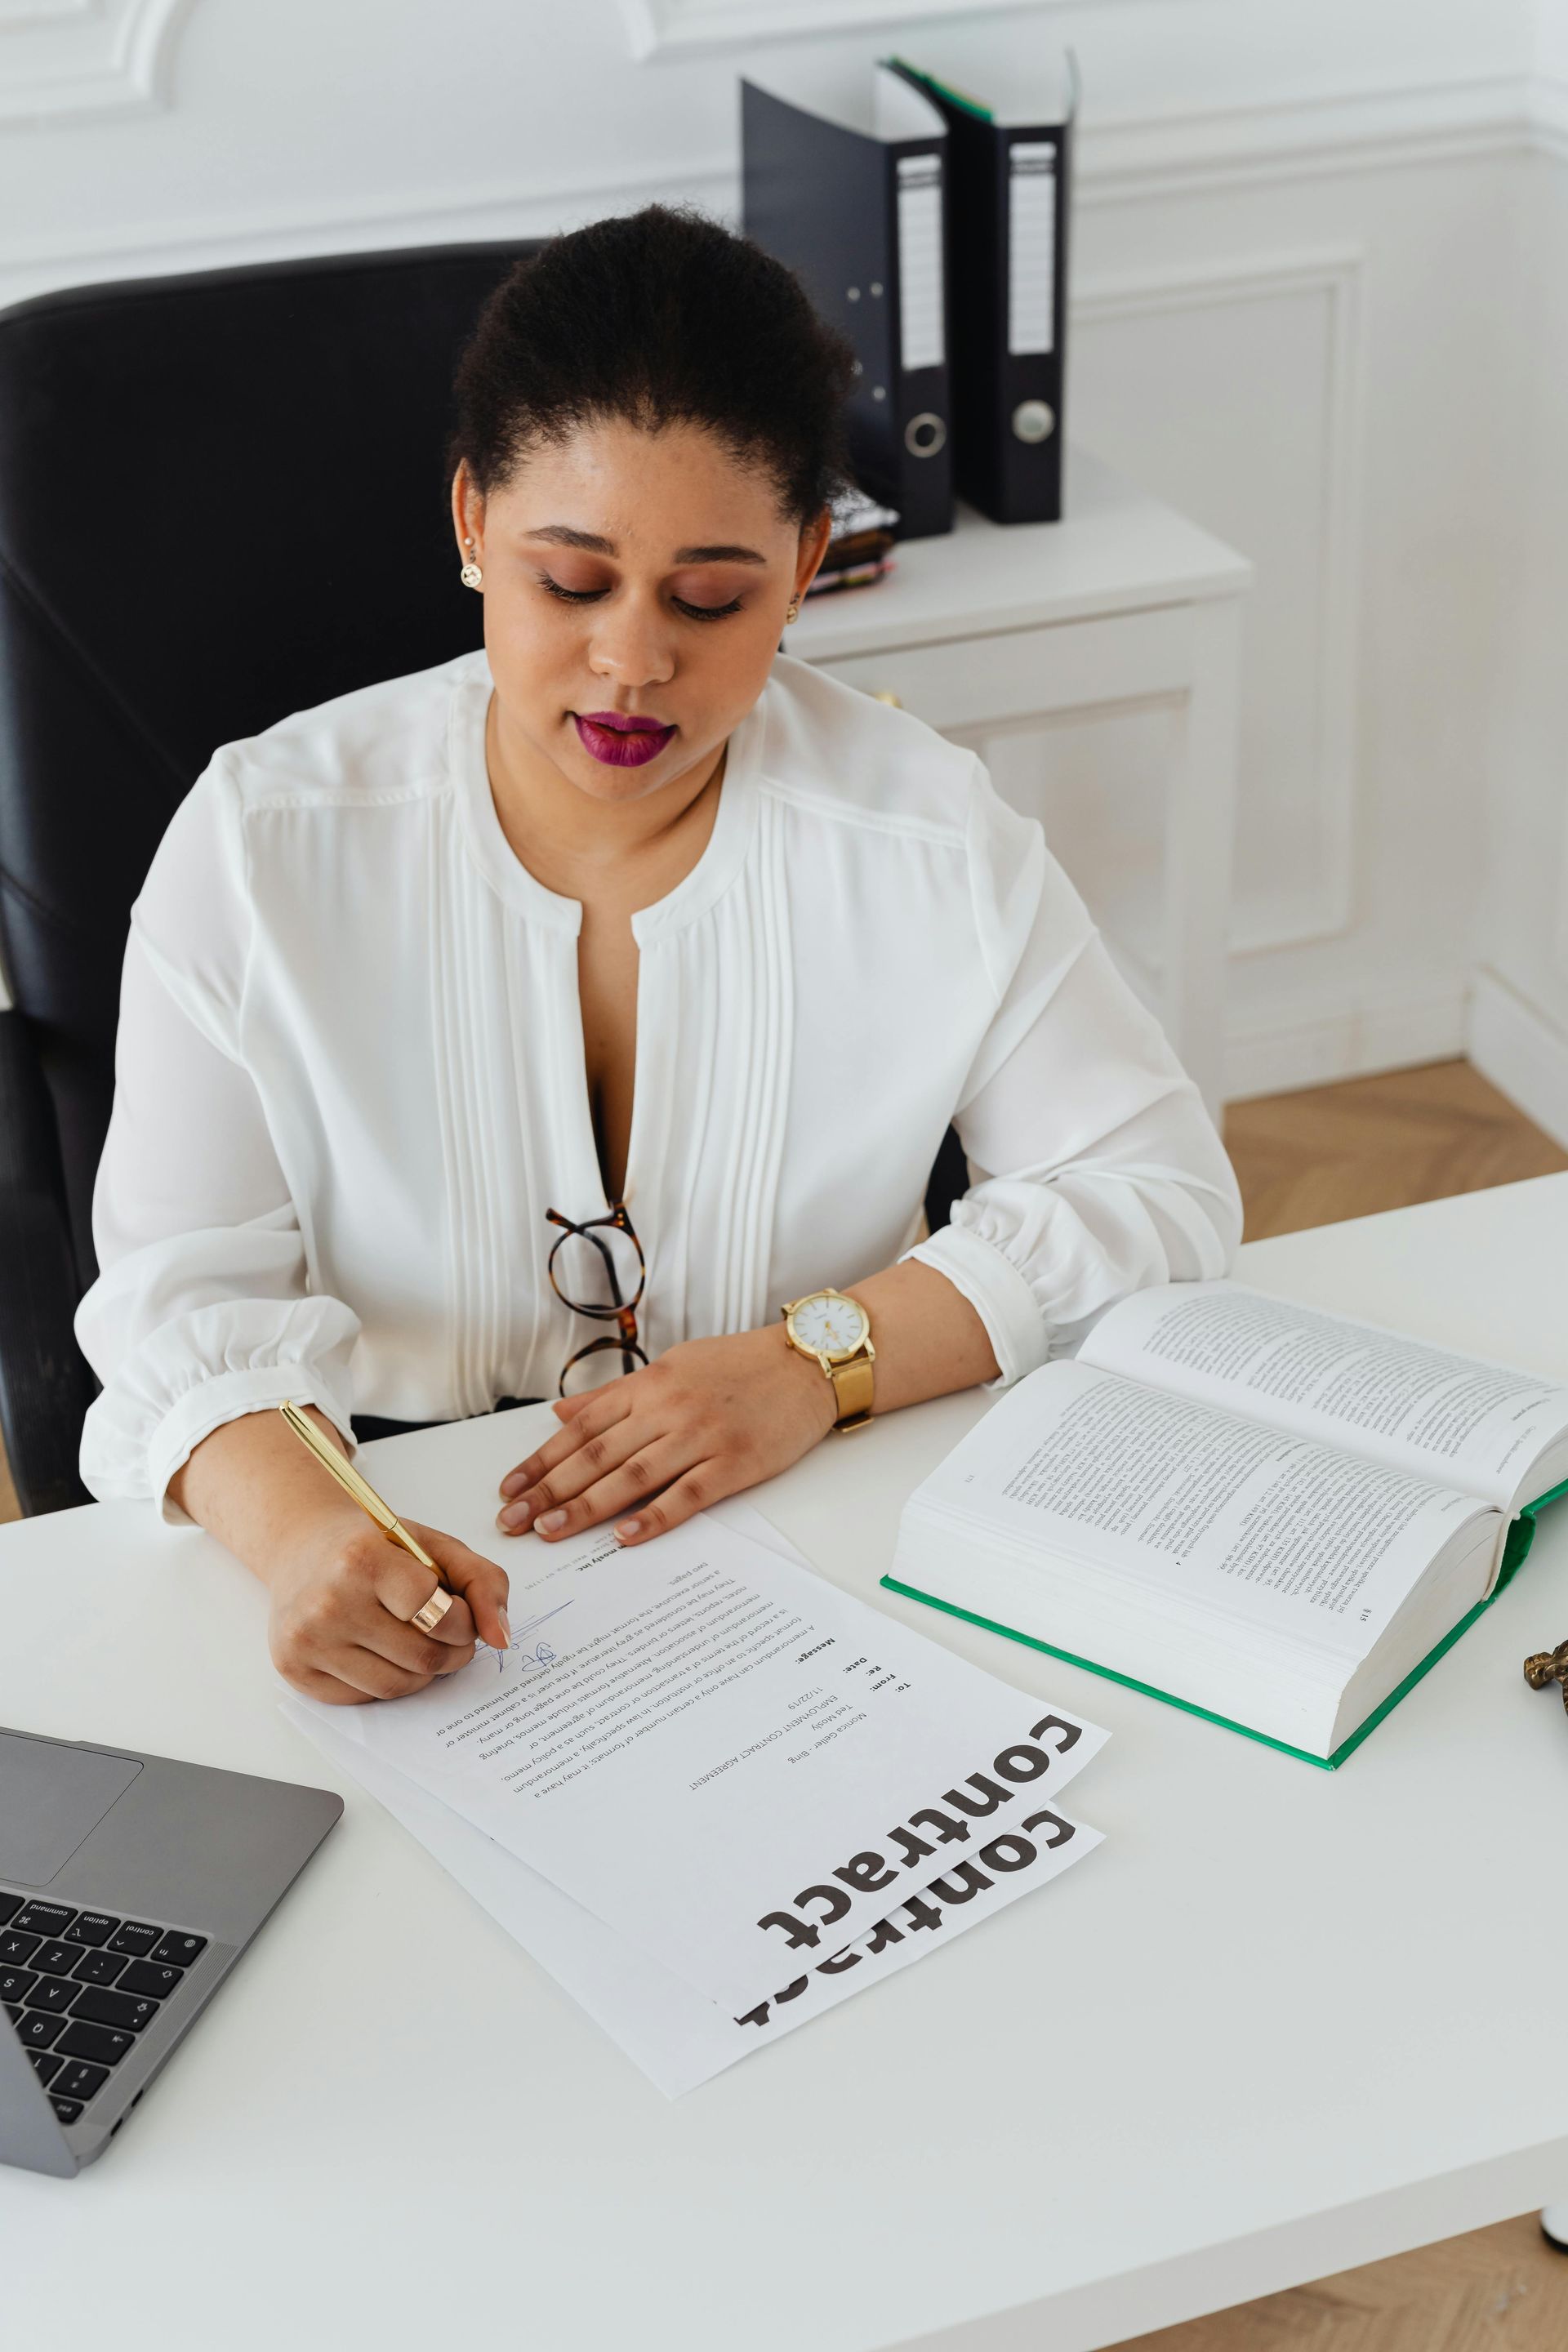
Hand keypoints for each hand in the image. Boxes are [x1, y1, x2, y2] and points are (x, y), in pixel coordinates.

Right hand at [267, 1510, 511, 1705]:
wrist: (302, 1548)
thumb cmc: (375, 1546)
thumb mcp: (434, 1546)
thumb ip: (482, 1582)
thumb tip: (502, 1638)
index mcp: (361, 1559)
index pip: (434, 1612)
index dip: (462, 1621)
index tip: (461, 1613)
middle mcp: (327, 1602)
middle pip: (422, 1657)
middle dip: (452, 1651)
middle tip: (450, 1634)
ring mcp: (306, 1640)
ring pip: (396, 1686)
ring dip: (424, 1673)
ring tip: (419, 1642)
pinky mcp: (294, 1669)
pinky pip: (364, 1698)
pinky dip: (386, 1682)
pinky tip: (381, 1652)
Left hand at [496, 1324, 838, 1546]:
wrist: (805, 1363)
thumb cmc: (739, 1364)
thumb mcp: (672, 1365)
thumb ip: (615, 1393)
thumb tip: (560, 1412)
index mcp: (649, 1385)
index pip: (581, 1427)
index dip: (541, 1460)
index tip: (509, 1489)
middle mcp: (668, 1409)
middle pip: (596, 1455)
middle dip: (548, 1491)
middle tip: (512, 1523)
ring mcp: (701, 1436)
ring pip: (632, 1476)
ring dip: (586, 1507)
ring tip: (550, 1532)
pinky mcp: (734, 1463)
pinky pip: (687, 1495)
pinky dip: (653, 1517)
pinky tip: (623, 1537)